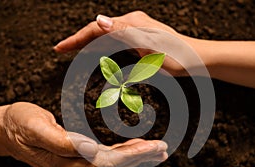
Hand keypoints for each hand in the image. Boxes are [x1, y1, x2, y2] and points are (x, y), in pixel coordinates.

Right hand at [0, 102, 167, 166]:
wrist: (5, 130)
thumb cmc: (19, 123)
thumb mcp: (35, 126)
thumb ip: (61, 140)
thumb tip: (89, 149)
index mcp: (64, 162)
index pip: (106, 161)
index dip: (131, 155)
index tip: (153, 146)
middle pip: (113, 166)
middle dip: (140, 158)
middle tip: (163, 149)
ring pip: (111, 166)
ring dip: (135, 159)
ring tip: (156, 151)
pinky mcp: (74, 163)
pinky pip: (103, 162)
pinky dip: (122, 156)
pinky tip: (134, 150)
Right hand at [54, 11, 202, 75]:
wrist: (195, 59)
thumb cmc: (175, 55)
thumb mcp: (149, 45)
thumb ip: (124, 32)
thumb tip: (99, 20)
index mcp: (131, 23)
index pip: (96, 28)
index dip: (76, 38)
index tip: (59, 48)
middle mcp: (131, 24)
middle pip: (98, 31)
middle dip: (78, 41)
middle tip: (61, 51)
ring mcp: (135, 32)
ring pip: (106, 38)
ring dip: (88, 45)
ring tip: (72, 53)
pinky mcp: (139, 41)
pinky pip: (116, 44)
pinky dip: (103, 49)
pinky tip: (97, 54)